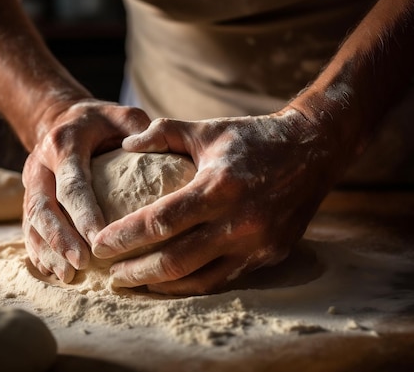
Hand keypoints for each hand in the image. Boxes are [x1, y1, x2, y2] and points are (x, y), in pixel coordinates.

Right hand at [23, 99, 149, 282]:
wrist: (59, 118)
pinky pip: (28, 227)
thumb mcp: (121, 115)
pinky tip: (54, 271)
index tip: (98, 240)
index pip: (72, 183)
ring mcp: (30, 183)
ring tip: (68, 277)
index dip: (83, 213)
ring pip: (32, 221)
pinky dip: (39, 251)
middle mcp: (40, 165)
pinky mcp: (29, 197)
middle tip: (81, 264)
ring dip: (48, 251)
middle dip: (60, 239)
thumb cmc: (100, 122)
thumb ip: (139, 128)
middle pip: (43, 207)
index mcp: (63, 145)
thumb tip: (158, 150)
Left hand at [91, 107, 344, 294]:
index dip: (125, 236)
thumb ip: (163, 133)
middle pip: (175, 260)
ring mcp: (258, 244)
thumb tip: (125, 145)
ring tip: (134, 282)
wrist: (314, 150)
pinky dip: (192, 284)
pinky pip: (224, 279)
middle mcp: (240, 221)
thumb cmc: (253, 138)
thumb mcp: (207, 129)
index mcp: (219, 186)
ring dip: (161, 285)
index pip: (161, 221)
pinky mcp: (270, 255)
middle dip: (136, 272)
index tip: (99, 244)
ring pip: (199, 279)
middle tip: (110, 274)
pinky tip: (171, 282)